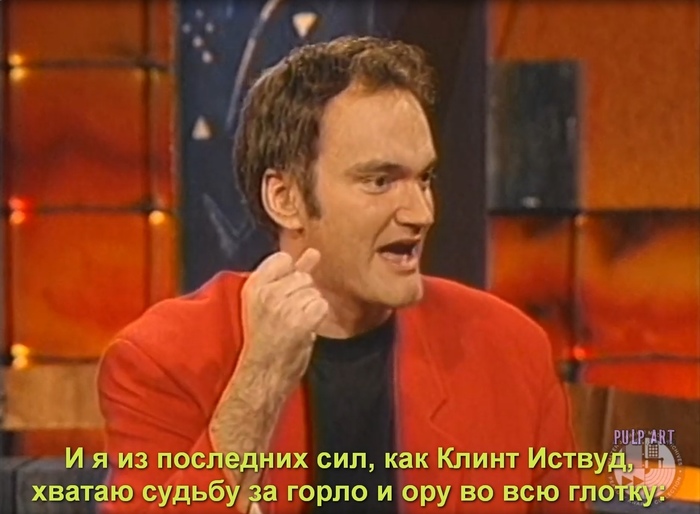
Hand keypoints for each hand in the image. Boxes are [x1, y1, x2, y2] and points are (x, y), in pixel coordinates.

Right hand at [239, 248, 327, 387]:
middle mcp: (266, 293)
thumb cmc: (269, 335)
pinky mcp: (298, 322)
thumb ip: (294, 272)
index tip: (284, 295)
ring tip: (295, 323)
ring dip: (311, 307)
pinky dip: (318, 317)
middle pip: (303, 277)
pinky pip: (321, 305)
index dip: (291, 275)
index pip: (284, 258)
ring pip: (314, 292)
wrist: (265, 370)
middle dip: (303, 294)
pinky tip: (306, 328)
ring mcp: (282, 307)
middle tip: (288, 316)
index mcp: (254, 285)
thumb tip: (314, 252)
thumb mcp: (272, 299)